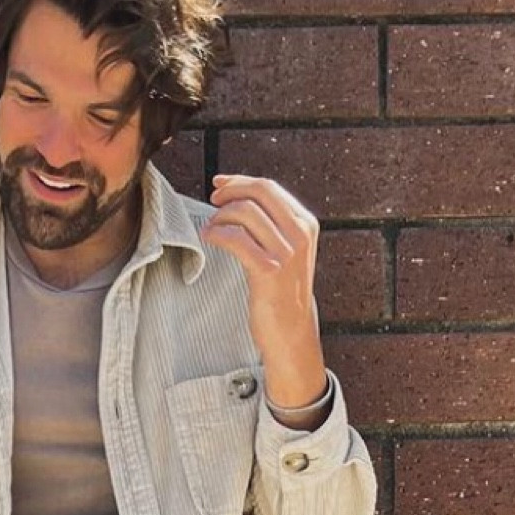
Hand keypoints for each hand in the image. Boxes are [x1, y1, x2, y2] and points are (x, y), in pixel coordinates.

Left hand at [201, 172, 326, 409]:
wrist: (290, 332)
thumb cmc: (281, 294)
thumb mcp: (286, 252)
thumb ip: (273, 226)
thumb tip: (239, 199)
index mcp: (306, 224)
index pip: (270, 188)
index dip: (240, 181)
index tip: (220, 185)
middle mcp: (300, 233)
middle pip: (259, 192)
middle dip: (230, 191)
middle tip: (212, 201)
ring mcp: (287, 251)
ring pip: (246, 212)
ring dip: (220, 216)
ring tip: (210, 228)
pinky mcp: (269, 269)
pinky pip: (236, 238)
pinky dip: (217, 233)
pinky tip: (208, 238)